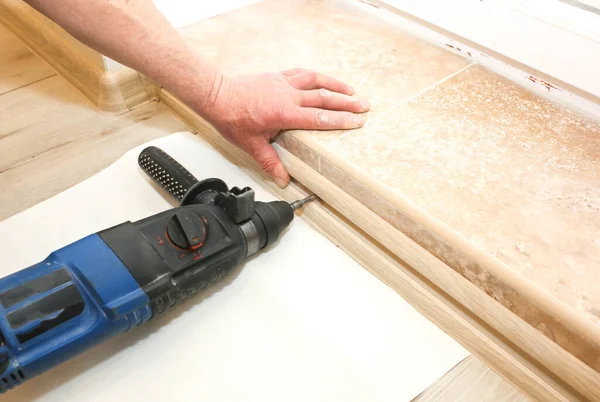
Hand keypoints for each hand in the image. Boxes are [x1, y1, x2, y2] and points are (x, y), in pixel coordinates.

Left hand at [201, 69, 369, 187]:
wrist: (217, 95)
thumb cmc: (232, 118)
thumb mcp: (251, 145)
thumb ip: (270, 162)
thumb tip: (283, 180)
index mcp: (284, 113)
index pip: (319, 118)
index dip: (340, 120)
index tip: (357, 121)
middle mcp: (288, 95)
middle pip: (324, 98)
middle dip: (346, 103)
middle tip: (365, 106)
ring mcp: (283, 83)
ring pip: (316, 81)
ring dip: (335, 85)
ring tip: (352, 91)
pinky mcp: (277, 76)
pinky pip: (301, 74)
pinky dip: (315, 76)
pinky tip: (323, 79)